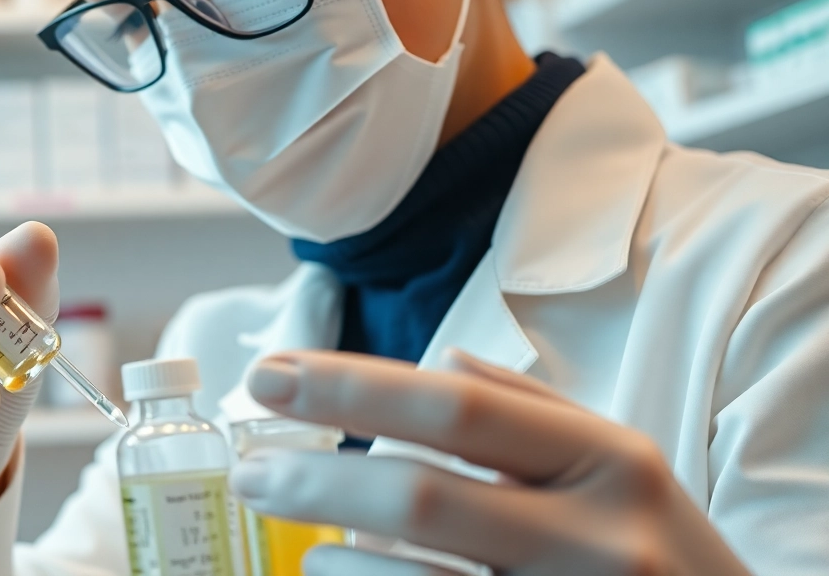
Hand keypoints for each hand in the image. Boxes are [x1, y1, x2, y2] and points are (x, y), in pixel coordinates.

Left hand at [229, 349, 752, 575]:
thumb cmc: (661, 553)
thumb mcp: (625, 469)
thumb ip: (533, 412)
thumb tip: (437, 354)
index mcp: (611, 460)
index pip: (454, 406)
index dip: (349, 388)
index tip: (268, 376)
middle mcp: (599, 538)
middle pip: (421, 496)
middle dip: (313, 478)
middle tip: (248, 470)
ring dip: (334, 558)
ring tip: (295, 543)